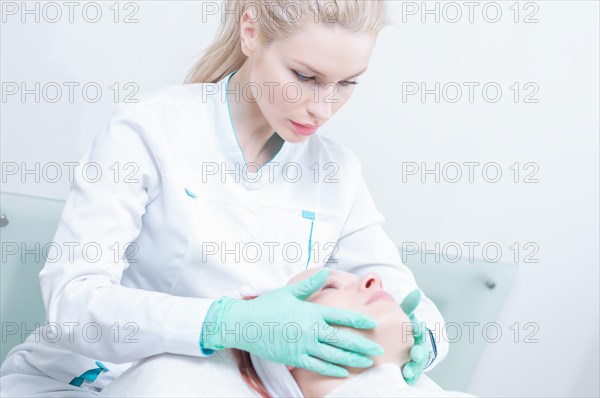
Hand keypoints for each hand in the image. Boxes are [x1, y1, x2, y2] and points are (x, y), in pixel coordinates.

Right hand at [201, 268, 384, 377]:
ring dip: (352, 360)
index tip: (372, 323)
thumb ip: (309, 285)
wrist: (244, 323)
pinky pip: (317, 365)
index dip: (359, 320)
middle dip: (362, 345)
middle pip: (342, 339)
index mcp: (311, 311)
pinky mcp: (294, 358)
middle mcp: (310, 329)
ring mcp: (302, 345)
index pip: (341, 316)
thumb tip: (325, 273)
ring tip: (367, 363)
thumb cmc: (267, 306)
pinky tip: (344, 372)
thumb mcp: (288, 292)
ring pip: (333, 355)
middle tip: (378, 350)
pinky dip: (332, 369)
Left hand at [400, 289, 429, 384]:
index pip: (420, 330)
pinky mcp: (410, 370)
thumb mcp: (404, 316)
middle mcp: (419, 346)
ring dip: (414, 368)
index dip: (418, 329)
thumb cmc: (403, 328)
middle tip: (415, 353)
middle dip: (419, 352)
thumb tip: (416, 292)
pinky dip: (409, 378)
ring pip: (417, 365)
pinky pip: (411, 375)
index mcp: (417, 332)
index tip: (415, 327)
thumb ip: (409, 306)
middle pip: (422, 350)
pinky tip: (404, 379)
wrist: (402, 342)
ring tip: (407, 371)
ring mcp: (415, 360)